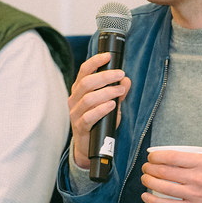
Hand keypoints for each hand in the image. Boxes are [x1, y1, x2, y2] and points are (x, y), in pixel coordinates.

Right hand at [68, 52, 131, 169]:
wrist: (89, 147)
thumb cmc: (99, 122)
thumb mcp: (111, 104)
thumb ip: (118, 92)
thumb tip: (126, 79)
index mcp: (79, 90)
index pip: (84, 71)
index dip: (95, 62)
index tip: (108, 56)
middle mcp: (75, 99)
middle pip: (86, 82)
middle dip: (105, 76)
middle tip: (120, 74)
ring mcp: (75, 113)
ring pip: (88, 98)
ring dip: (107, 92)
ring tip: (120, 90)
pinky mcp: (80, 127)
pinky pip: (89, 116)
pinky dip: (102, 109)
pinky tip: (112, 105)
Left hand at [141, 149, 201, 202]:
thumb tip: (186, 151)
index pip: (171, 156)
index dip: (156, 156)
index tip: (151, 156)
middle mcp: (197, 178)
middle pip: (163, 171)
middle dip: (149, 168)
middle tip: (146, 167)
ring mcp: (194, 194)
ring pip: (162, 187)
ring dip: (148, 181)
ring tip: (144, 178)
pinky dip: (153, 201)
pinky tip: (146, 196)